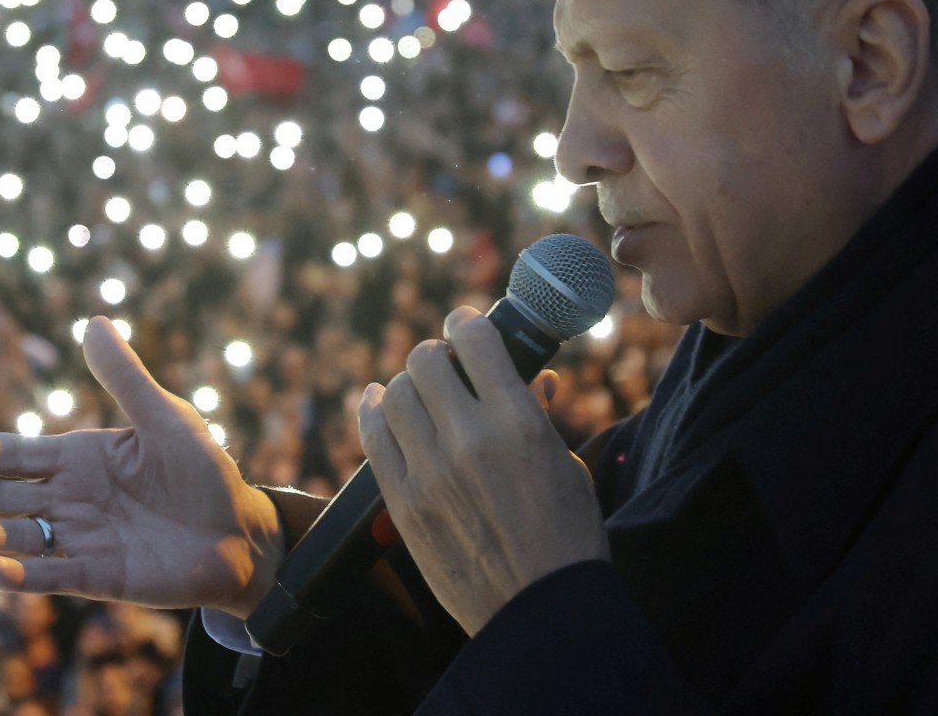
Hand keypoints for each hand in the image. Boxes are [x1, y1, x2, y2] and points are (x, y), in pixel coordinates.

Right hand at [0, 317, 283, 617]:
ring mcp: (80, 539)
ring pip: (18, 538)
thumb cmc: (204, 472)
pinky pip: (52, 575)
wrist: (241, 534)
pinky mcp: (99, 576)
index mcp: (78, 458)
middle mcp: (69, 499)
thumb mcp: (166, 418)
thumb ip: (125, 378)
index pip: (16, 455)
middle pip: (3, 499)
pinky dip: (19, 577)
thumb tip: (94, 321)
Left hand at [358, 307, 609, 636]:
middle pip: (424, 361)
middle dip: (435, 356)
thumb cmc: (566, 536)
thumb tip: (533, 376)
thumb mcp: (564, 465)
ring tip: (419, 392)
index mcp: (518, 422)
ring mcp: (429, 472)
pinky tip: (378, 402)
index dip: (466, 324)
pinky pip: (371, 436)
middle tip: (445, 367)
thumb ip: (538, 415)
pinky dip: (372, 411)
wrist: (540, 611)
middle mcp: (468, 438)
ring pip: (393, 394)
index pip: (473, 339)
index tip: (466, 326)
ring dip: (406, 384)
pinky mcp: (402, 503)